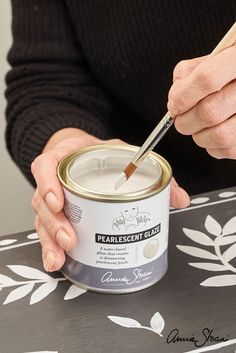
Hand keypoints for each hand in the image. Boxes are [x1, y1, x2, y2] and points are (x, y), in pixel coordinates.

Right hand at [31, 128, 188, 272]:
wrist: (80, 152)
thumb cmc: (96, 152)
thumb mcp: (120, 151)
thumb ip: (149, 170)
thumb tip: (179, 198)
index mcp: (64, 159)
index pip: (45, 167)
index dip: (47, 184)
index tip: (58, 202)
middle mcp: (53, 181)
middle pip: (43, 203)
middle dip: (55, 224)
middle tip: (70, 239)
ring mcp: (51, 199)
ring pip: (43, 221)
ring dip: (51, 241)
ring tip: (62, 256)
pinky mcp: (55, 214)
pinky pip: (47, 231)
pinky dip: (50, 248)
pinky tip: (57, 261)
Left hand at [168, 44, 235, 158]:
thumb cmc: (232, 68)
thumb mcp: (212, 56)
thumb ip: (189, 73)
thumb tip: (175, 98)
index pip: (206, 80)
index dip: (182, 96)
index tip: (174, 105)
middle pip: (209, 112)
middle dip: (184, 121)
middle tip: (181, 119)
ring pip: (220, 136)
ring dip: (198, 136)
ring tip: (197, 127)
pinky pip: (229, 149)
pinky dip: (213, 147)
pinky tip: (213, 133)